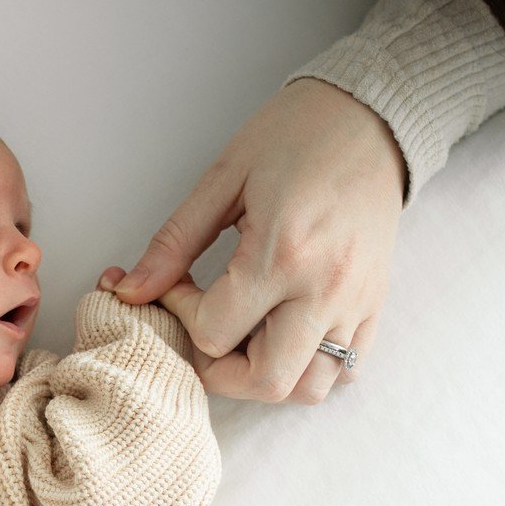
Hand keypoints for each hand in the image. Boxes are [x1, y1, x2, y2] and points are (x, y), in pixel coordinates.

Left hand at [109, 78, 404, 403]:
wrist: (371, 116)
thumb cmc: (294, 136)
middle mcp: (326, 289)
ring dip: (264, 375)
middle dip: (218, 368)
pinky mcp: (375, 306)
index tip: (179, 282)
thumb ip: (173, 242)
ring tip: (244, 333)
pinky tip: (281, 332)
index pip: (215, 331)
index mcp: (284, 252)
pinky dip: (306, 368)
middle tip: (204, 326)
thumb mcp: (222, 178)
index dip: (181, 314)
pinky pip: (342, 372)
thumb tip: (129, 290)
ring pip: (306, 389)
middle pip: (263, 381)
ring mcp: (357, 303)